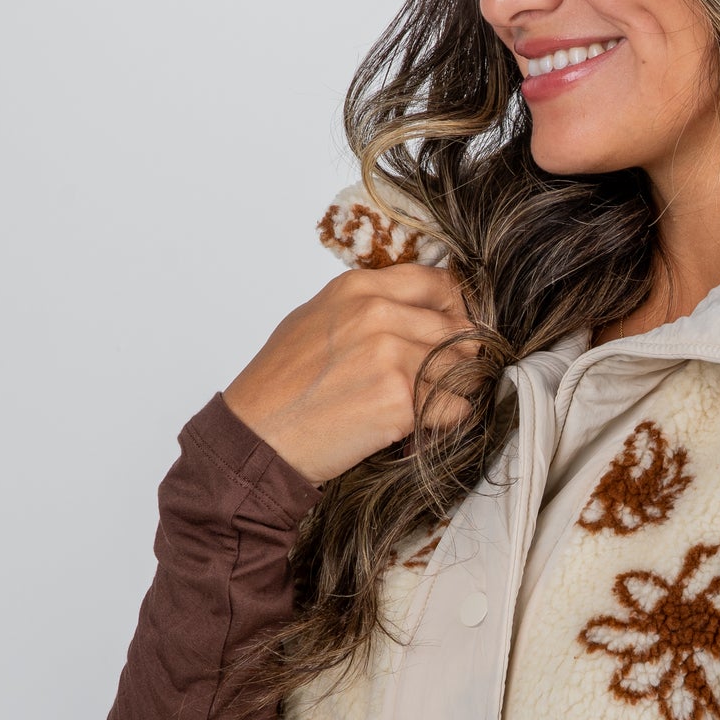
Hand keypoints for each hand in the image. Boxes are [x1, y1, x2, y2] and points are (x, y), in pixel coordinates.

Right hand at [223, 262, 476, 483]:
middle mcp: (377, 314)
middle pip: (457, 329)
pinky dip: (448, 420)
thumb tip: (418, 311)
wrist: (256, 436)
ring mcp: (391, 356)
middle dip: (460, 357)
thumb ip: (368, 307)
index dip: (455, 311)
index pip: (439, 283)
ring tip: (424, 405)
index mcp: (358, 288)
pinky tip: (420, 425)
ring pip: (463, 369)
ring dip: (455, 391)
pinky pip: (457, 406)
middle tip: (441, 380)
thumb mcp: (317, 319)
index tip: (455, 332)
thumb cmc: (280, 385)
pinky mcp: (400, 399)